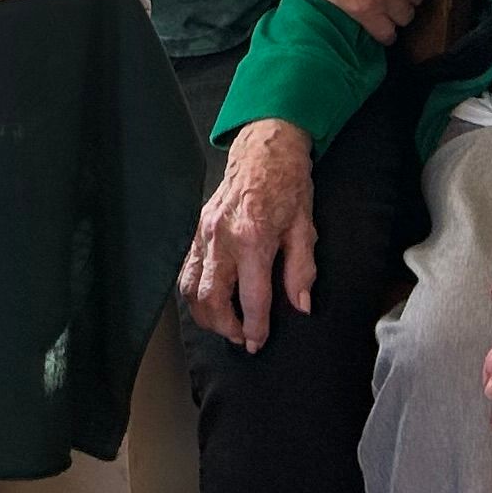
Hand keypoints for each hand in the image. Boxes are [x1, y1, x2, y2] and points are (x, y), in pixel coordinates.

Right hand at [182, 119, 319, 350]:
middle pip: (211, 299)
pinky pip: (186, 269)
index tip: (258, 342)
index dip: (255, 327)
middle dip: (224, 327)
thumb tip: (301, 305)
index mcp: (254, 238)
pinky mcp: (196, 229)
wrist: (264, 149)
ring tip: (224, 324)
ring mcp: (204, 233)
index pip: (252, 298)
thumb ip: (302, 270)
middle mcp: (223, 238)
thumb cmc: (287, 184)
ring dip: (205, 314)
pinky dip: (194, 292)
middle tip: (240, 338)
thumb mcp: (305, 227)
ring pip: (191, 288)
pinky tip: (209, 300)